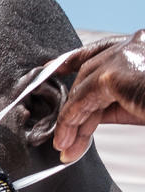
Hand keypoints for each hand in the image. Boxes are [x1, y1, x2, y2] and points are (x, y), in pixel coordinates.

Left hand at [53, 30, 144, 162]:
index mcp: (143, 44)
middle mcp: (135, 42)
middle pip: (89, 74)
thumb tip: (85, 114)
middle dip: (74, 109)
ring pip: (83, 89)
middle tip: (66, 140)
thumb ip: (117, 100)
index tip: (55, 70)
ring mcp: (126, 54)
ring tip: (66, 148)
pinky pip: (81, 100)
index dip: (75, 60)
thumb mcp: (141, 102)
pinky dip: (72, 123)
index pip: (102, 49)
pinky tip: (70, 142)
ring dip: (72, 123)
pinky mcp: (115, 73)